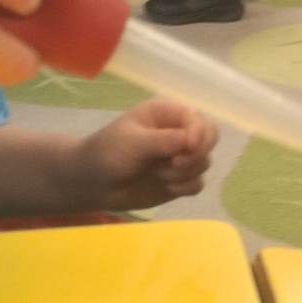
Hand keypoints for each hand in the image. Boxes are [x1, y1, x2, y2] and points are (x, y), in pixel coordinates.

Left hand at [77, 99, 216, 208]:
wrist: (91, 184)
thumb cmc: (107, 153)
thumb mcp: (133, 142)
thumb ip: (165, 140)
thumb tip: (194, 141)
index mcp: (167, 114)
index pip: (198, 119)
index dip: (199, 134)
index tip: (187, 148)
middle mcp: (177, 133)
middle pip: (210, 138)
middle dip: (197, 154)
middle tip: (175, 164)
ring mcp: (179, 157)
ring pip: (204, 163)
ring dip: (184, 173)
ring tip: (158, 175)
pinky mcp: (179, 180)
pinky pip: (198, 183)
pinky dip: (185, 187)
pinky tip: (165, 188)